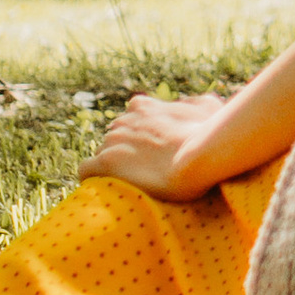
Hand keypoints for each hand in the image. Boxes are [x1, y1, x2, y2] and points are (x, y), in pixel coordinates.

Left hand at [82, 90, 221, 200]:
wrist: (199, 156)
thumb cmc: (209, 133)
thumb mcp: (209, 107)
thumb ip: (195, 103)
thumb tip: (191, 105)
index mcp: (142, 107)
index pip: (131, 120)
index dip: (141, 138)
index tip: (154, 153)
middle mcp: (123, 120)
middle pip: (115, 139)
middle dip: (127, 154)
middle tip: (147, 173)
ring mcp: (111, 142)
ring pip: (102, 155)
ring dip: (114, 169)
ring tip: (132, 187)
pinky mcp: (104, 164)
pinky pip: (85, 171)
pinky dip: (92, 181)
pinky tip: (105, 191)